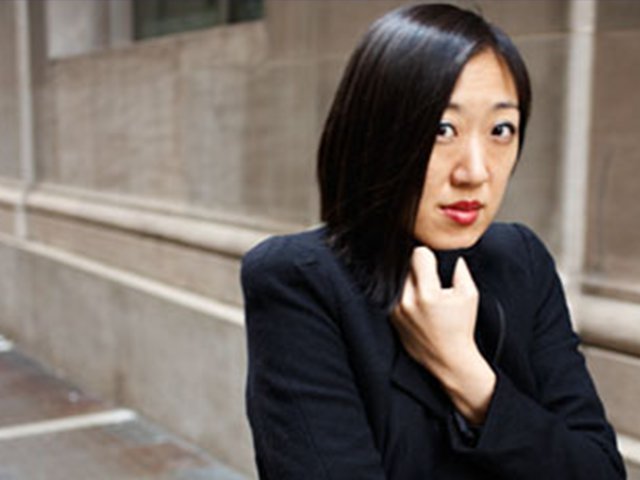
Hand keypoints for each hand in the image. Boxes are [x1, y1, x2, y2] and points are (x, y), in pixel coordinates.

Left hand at [391, 246, 495, 422]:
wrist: (448, 358)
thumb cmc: (460, 328)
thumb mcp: (469, 296)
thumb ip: (461, 270)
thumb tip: (454, 255)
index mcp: (427, 293)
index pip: (418, 254)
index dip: (428, 256)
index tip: (433, 264)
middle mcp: (407, 300)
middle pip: (405, 264)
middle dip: (417, 267)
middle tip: (429, 278)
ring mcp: (396, 309)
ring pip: (397, 278)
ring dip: (409, 280)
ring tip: (422, 291)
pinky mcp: (390, 316)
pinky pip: (393, 293)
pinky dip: (403, 292)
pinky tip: (415, 302)